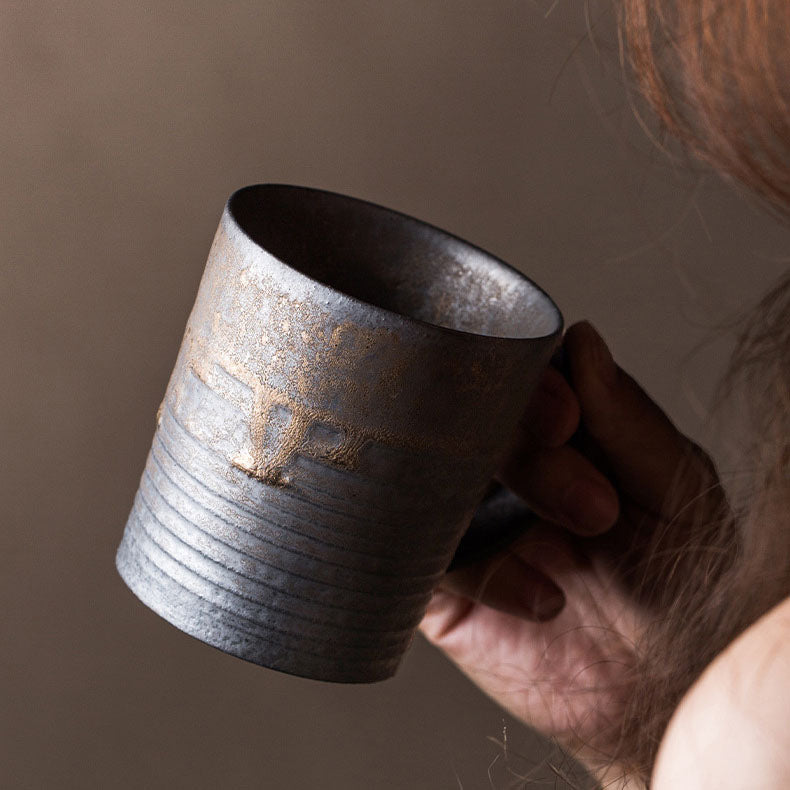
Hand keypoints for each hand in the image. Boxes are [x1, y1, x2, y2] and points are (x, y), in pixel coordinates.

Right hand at [419, 321, 725, 779]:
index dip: (527, 387)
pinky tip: (544, 600)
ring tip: (575, 545)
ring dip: (495, 504)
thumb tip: (582, 341)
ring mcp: (464, 519)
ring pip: (431, 476)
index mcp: (555, 433)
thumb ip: (628, 419)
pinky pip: (421, 553)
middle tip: (588, 503)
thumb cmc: (679, 581)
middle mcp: (501, 469)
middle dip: (523, 455)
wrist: (659, 691)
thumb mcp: (679, 492)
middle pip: (464, 420)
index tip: (565, 417)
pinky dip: (481, 572)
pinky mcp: (438, 581)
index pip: (513, 376)